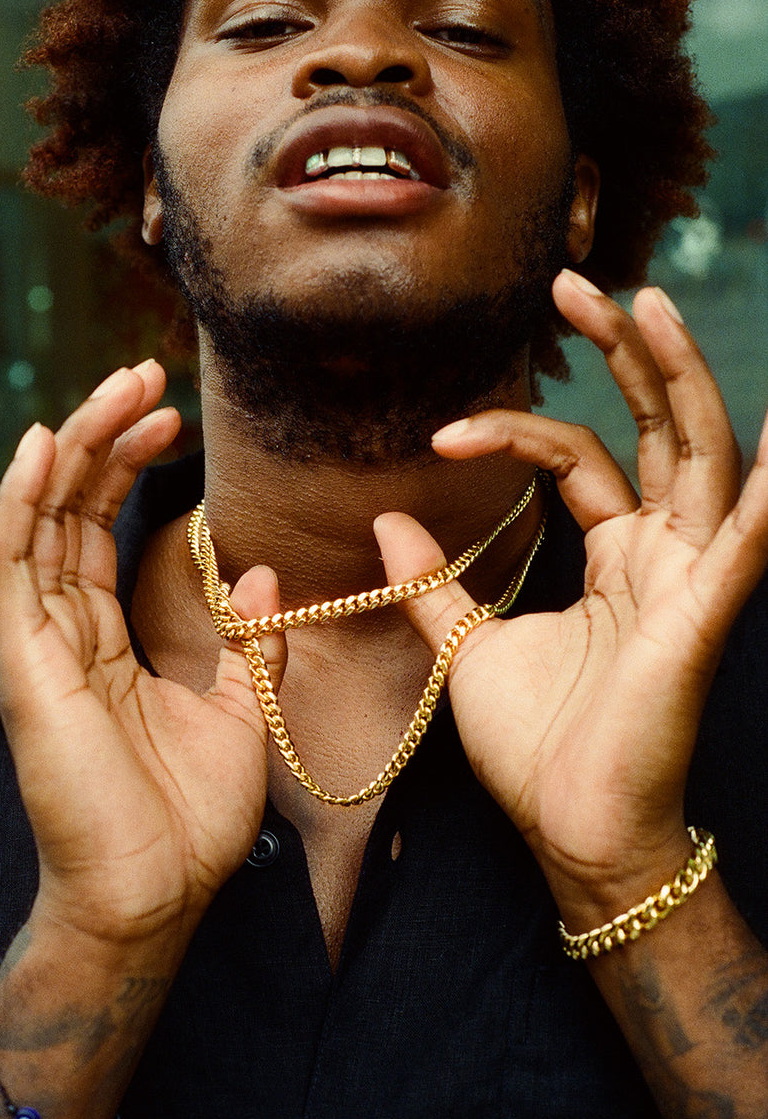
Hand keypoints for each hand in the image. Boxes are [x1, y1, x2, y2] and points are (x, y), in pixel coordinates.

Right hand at [0, 362, 283, 956]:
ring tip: (119, 387)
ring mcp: (39, 645)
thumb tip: (254, 573)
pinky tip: (44, 446)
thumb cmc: (190, 816)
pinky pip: (12, 567)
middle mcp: (63, 631)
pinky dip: (21, 502)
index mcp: (103, 639)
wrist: (159, 894)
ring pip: (38, 520)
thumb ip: (247, 642)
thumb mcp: (240, 710)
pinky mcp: (27, 665)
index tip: (173, 417)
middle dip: (102, 435)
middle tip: (146, 374)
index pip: (98, 528)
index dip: (128, 466)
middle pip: (66, 508)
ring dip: (71, 447)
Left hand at [374, 270, 767, 919]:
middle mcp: (661, 555)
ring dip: (679, 382)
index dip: (517, 430)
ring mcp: (687, 582)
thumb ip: (434, 582)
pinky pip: (743, 545)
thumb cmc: (538, 749)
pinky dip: (766, 493)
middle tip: (578, 284)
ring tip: (649, 307)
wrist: (573, 834)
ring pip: (699, 459)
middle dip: (626, 354)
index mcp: (616, 557)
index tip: (442, 431)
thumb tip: (388, 518)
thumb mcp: (468, 648)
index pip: (579, 458)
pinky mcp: (700, 619)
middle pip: (658, 431)